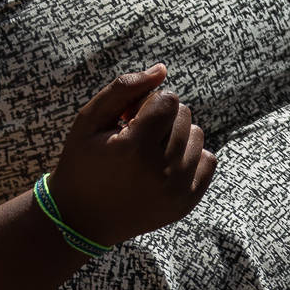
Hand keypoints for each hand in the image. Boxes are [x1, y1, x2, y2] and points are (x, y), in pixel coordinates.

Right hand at [47, 65, 216, 246]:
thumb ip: (125, 88)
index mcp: (135, 148)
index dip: (147, 104)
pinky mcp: (187, 203)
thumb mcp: (90, 120)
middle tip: (135, 137)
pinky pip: (208, 160)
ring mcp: (178, 191)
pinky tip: (163, 167)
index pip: (169, 100)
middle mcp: (162, 171)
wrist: (80, 220)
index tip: (128, 120)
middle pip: (185, 115)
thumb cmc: (82, 162)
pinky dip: (189, 158)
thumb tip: (162, 70)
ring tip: (147, 153)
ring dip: (176, 137)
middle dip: (162, 118)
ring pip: (197, 136)